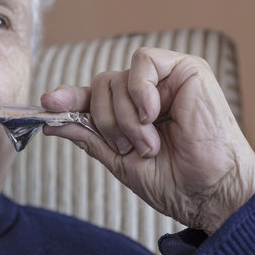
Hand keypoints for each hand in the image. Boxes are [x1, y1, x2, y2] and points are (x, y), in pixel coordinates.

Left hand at [41, 47, 254, 233]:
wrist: (207, 192)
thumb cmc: (171, 180)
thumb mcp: (117, 159)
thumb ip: (87, 134)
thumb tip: (51, 122)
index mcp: (130, 111)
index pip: (92, 96)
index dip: (69, 98)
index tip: (48, 104)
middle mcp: (145, 92)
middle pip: (99, 85)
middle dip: (105, 121)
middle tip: (129, 147)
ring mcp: (164, 79)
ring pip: (115, 78)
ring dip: (125, 118)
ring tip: (150, 142)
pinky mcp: (185, 68)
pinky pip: (143, 62)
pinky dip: (140, 92)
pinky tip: (155, 114)